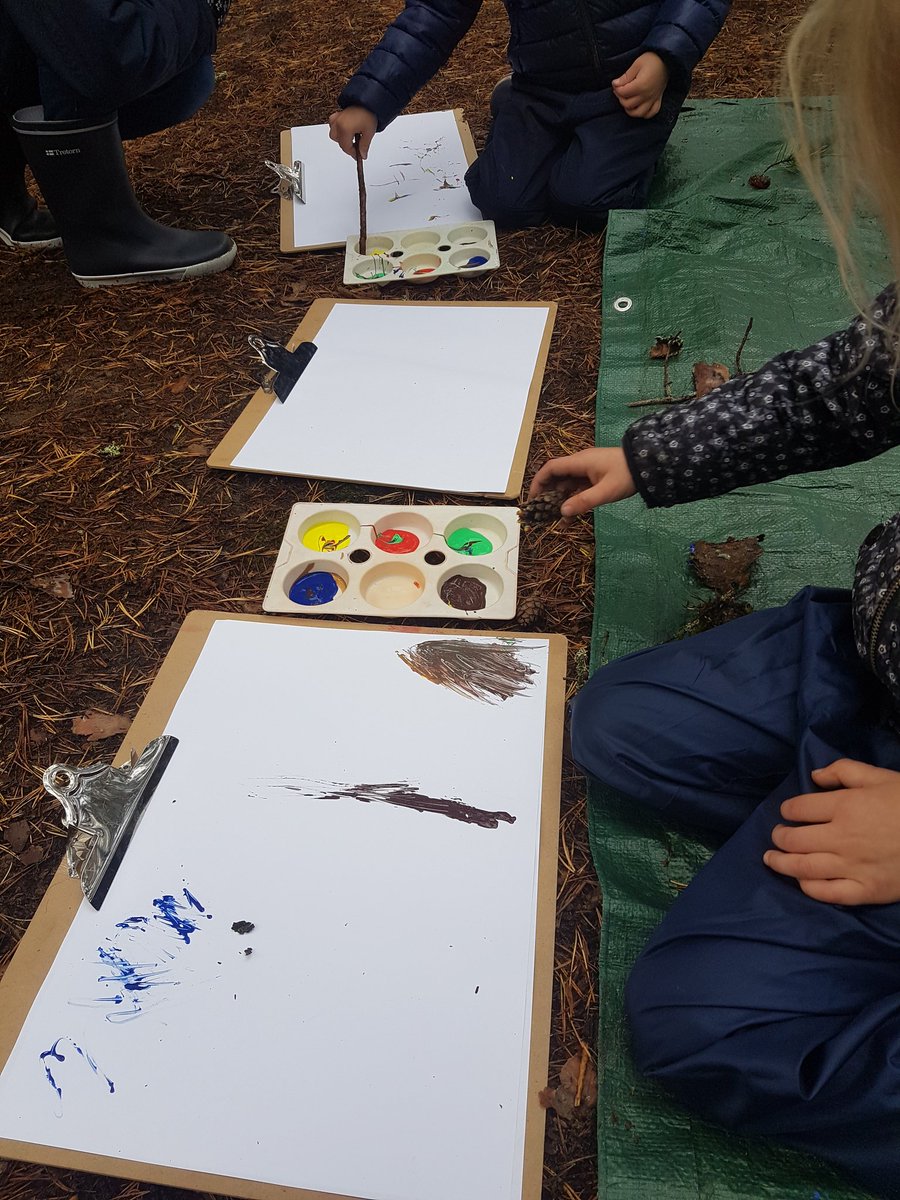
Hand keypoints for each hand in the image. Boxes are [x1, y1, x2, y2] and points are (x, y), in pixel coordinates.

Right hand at [328, 106, 377, 158]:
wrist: (367, 101)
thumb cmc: (368, 113)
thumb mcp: (369, 132)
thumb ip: (364, 146)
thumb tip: (362, 155)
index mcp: (345, 129)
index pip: (346, 147)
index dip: (352, 153)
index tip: (358, 156)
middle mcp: (338, 124)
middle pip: (339, 142)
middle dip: (347, 147)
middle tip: (357, 147)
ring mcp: (336, 118)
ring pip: (334, 135)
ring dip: (341, 139)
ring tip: (351, 138)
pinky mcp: (336, 114)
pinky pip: (332, 125)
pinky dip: (337, 129)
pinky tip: (345, 130)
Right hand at [528, 448, 636, 515]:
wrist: (648, 466)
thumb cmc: (626, 476)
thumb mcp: (606, 491)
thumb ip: (584, 502)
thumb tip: (562, 512)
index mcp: (579, 462)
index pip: (551, 469)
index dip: (538, 482)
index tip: (532, 499)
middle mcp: (580, 464)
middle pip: (556, 477)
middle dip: (546, 494)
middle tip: (540, 511)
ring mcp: (587, 470)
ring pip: (566, 484)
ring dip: (559, 499)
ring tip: (553, 517)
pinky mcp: (594, 477)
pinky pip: (577, 488)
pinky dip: (572, 500)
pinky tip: (570, 517)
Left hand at [612, 51, 668, 118]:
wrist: (667, 59)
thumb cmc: (652, 59)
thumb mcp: (636, 64)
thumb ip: (626, 77)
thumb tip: (616, 84)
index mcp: (640, 86)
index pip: (623, 93)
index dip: (616, 88)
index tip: (615, 83)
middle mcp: (646, 95)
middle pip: (628, 104)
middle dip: (620, 98)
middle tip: (620, 91)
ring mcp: (653, 99)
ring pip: (638, 113)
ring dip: (630, 110)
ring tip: (627, 101)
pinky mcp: (658, 100)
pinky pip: (651, 113)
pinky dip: (644, 114)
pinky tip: (639, 108)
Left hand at [764, 759, 899, 904]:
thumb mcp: (880, 777)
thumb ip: (844, 771)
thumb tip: (814, 776)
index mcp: (845, 807)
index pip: (800, 808)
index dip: (789, 809)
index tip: (787, 811)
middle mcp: (842, 839)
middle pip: (796, 840)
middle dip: (780, 836)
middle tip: (776, 836)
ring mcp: (853, 867)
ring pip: (804, 868)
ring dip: (782, 863)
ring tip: (771, 859)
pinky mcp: (866, 891)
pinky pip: (828, 893)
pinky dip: (809, 888)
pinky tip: (802, 882)